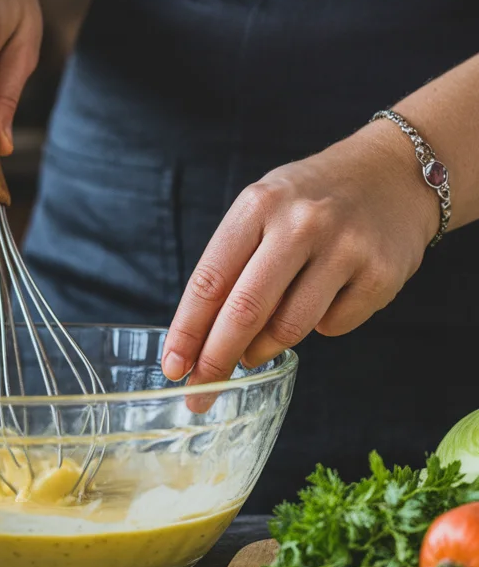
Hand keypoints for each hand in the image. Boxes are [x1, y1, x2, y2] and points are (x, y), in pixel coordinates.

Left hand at [161, 121, 439, 404]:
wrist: (395, 172)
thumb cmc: (312, 200)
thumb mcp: (264, 210)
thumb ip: (234, 266)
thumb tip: (203, 342)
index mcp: (259, 205)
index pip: (210, 281)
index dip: (187, 331)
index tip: (172, 368)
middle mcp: (300, 223)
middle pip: (245, 312)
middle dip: (216, 361)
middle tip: (200, 394)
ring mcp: (344, 248)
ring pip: (288, 329)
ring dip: (263, 350)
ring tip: (255, 347)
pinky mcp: (380, 274)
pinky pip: (333, 327)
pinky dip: (320, 325)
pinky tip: (324, 300)